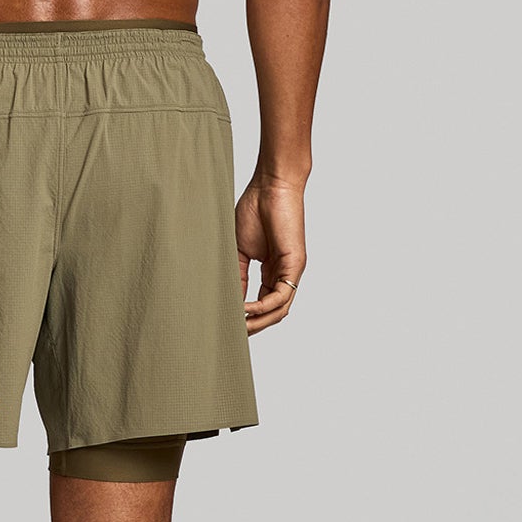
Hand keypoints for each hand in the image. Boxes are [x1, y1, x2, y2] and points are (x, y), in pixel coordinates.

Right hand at [236, 172, 305, 333]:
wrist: (270, 186)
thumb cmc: (254, 210)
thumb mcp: (239, 251)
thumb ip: (237, 277)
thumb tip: (230, 303)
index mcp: (272, 272)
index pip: (261, 305)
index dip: (245, 318)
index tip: (225, 325)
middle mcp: (284, 275)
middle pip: (272, 314)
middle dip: (252, 327)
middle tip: (231, 335)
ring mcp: (292, 271)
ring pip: (279, 311)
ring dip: (257, 323)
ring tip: (237, 326)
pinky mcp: (296, 265)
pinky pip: (281, 296)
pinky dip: (262, 307)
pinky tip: (244, 309)